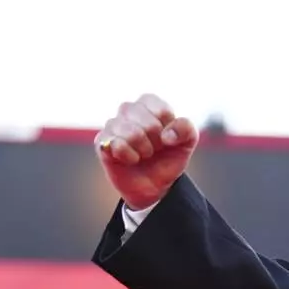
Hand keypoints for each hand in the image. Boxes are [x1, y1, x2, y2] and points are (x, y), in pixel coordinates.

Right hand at [96, 95, 198, 210]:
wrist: (154, 185)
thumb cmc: (167, 158)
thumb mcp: (186, 143)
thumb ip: (186, 129)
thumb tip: (168, 135)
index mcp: (148, 103)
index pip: (162, 110)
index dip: (168, 130)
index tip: (167, 139)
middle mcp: (128, 109)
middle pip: (149, 124)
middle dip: (157, 143)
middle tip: (154, 149)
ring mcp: (113, 124)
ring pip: (132, 133)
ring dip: (144, 151)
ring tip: (143, 154)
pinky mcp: (102, 142)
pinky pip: (117, 145)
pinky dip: (130, 157)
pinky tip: (131, 159)